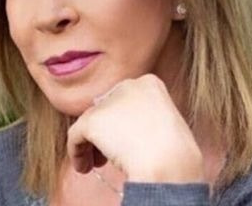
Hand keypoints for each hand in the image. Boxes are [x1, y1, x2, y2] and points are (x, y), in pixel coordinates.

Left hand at [66, 73, 203, 182]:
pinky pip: (75, 136)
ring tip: (97, 164)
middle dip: (105, 134)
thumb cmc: (176, 154)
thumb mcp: (165, 127)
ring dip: (91, 144)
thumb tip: (122, 134)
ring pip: (90, 122)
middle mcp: (128, 85)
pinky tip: (83, 167)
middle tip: (107, 156)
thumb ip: (143, 122)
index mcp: (150, 83)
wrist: (170, 162)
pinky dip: (77, 153)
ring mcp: (109, 102)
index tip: (125, 143)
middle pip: (107, 110)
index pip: (125, 101)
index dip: (122, 124)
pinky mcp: (92, 120)